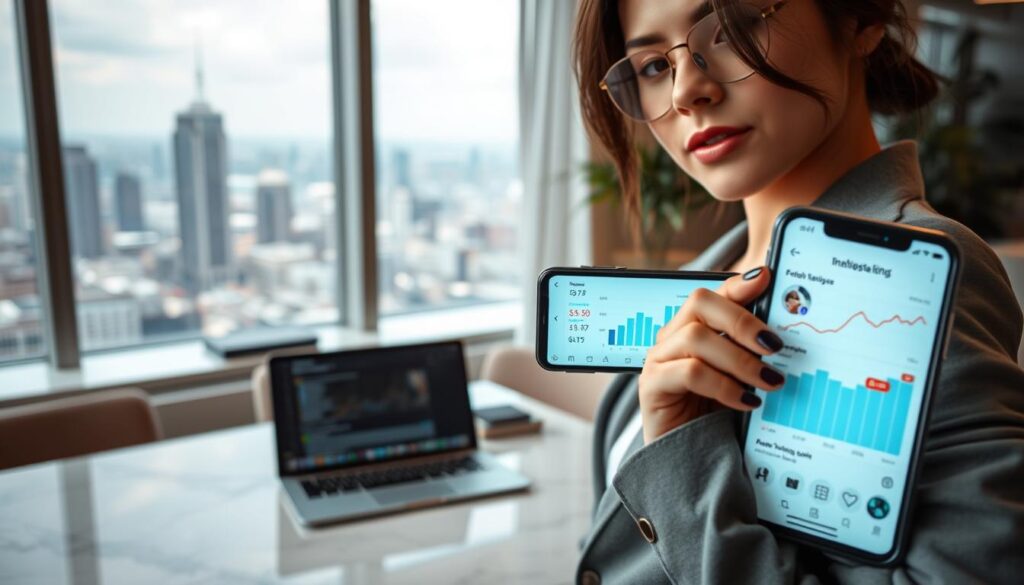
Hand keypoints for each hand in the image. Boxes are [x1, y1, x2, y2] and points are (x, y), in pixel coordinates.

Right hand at [638, 266, 785, 443]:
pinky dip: (724, 385)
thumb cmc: (714, 416)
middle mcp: (671, 338)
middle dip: (742, 320)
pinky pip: (690, 373)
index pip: (712, 294)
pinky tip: (746, 401)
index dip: (737, 284)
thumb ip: (751, 352)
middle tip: (775, 346)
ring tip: (768, 381)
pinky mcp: (652, 387)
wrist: (688, 462)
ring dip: (739, 359)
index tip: (767, 278)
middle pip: (699, 303)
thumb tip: (783, 331)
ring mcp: (658, 361)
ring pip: (696, 338)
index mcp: (691, 329)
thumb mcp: (739, 378)